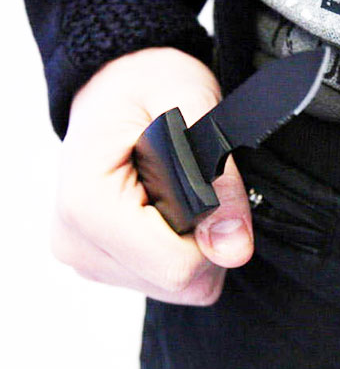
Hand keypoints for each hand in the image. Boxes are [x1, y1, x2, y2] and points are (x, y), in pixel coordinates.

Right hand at [52, 47, 253, 305]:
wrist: (116, 84)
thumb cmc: (148, 83)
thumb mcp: (194, 105)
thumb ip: (219, 177)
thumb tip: (234, 247)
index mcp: (88, 206)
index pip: (176, 265)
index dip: (216, 233)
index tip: (217, 191)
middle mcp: (77, 242)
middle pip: (179, 281)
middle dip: (209, 238)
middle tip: (199, 186)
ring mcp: (85, 257)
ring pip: (178, 286)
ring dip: (198, 245)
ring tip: (180, 192)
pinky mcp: (99, 263)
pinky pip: (166, 280)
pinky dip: (183, 249)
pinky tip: (171, 210)